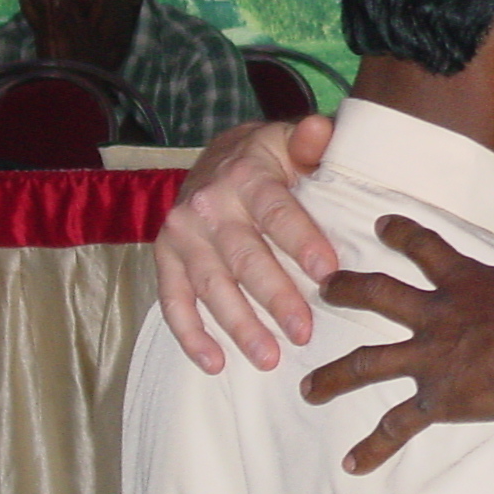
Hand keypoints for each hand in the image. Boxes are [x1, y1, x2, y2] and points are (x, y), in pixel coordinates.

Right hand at [153, 114, 334, 372]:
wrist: (218, 154)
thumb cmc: (270, 157)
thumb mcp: (291, 141)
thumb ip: (311, 142)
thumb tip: (321, 130)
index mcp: (247, 175)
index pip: (277, 212)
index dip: (302, 241)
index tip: (328, 273)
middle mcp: (209, 205)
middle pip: (244, 257)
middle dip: (275, 298)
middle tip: (303, 332)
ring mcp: (182, 234)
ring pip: (210, 286)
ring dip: (238, 325)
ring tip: (268, 358)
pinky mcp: (165, 257)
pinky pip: (173, 301)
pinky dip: (191, 335)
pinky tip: (215, 363)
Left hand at [304, 223, 493, 473]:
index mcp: (463, 282)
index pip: (425, 248)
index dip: (402, 233)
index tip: (381, 226)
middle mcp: (435, 317)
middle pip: (379, 295)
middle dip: (347, 290)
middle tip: (323, 289)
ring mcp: (430, 360)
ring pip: (367, 365)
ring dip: (334, 377)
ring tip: (308, 390)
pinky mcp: (437, 400)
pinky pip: (399, 427)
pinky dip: (376, 446)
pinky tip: (352, 464)